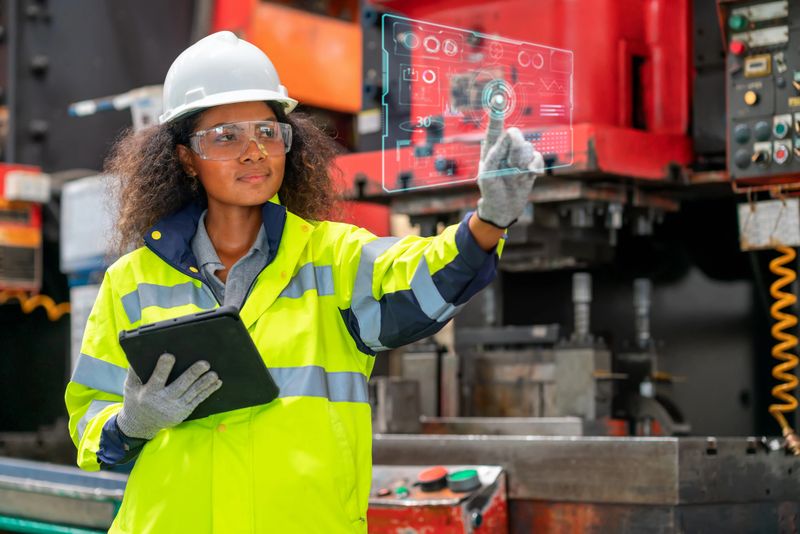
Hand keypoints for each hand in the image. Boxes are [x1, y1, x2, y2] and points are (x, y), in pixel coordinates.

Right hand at [116, 353, 221, 439]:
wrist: (141, 425)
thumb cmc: (135, 400)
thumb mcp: (130, 387)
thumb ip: (134, 372)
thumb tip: (138, 353)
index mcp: (149, 392)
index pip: (157, 378)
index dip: (163, 368)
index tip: (170, 356)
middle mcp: (163, 400)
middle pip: (181, 385)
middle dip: (193, 374)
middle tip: (204, 363)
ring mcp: (175, 407)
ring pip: (192, 393)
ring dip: (205, 383)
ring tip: (214, 374)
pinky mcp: (184, 412)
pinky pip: (198, 400)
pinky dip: (208, 391)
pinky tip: (216, 383)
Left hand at [476, 110, 543, 227]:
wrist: (503, 208)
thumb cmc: (490, 190)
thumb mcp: (487, 174)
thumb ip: (495, 153)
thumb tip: (508, 133)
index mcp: (491, 147)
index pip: (495, 127)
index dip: (497, 112)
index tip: (498, 97)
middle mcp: (506, 147)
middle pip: (516, 135)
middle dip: (515, 151)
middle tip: (511, 166)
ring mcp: (519, 155)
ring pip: (528, 148)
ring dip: (521, 165)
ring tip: (513, 176)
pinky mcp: (531, 164)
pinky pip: (538, 158)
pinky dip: (533, 169)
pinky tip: (527, 177)